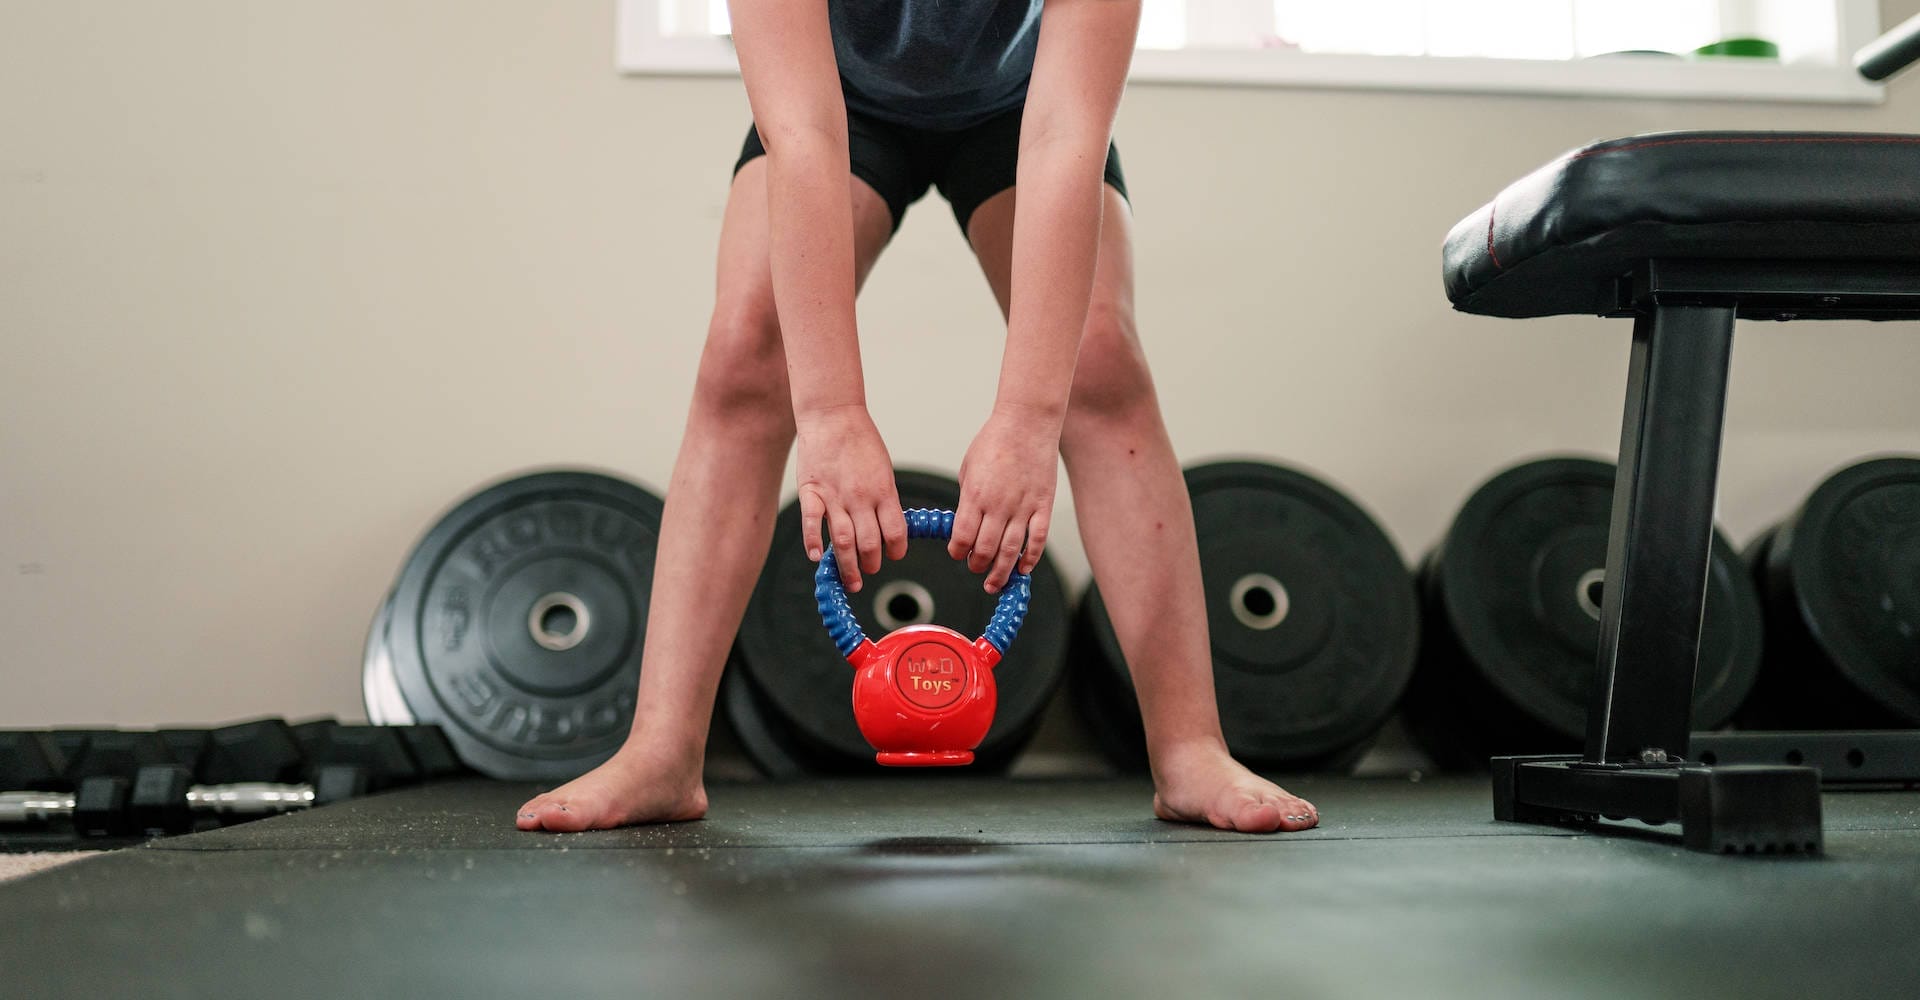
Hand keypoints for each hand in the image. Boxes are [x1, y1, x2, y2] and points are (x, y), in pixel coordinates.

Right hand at [794, 405, 907, 592]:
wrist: (833, 414)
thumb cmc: (860, 440)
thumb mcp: (883, 469)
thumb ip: (884, 498)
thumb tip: (887, 525)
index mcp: (883, 491)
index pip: (895, 532)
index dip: (895, 550)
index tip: (892, 555)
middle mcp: (861, 497)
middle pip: (870, 543)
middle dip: (871, 564)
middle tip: (869, 571)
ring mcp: (835, 495)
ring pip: (844, 540)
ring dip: (848, 566)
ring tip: (851, 580)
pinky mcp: (812, 491)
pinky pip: (813, 522)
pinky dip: (813, 542)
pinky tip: (816, 557)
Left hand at [949, 406, 1059, 592]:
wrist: (1027, 422)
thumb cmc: (995, 441)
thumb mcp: (968, 468)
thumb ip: (967, 498)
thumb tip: (966, 522)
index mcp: (975, 495)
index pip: (962, 537)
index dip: (958, 552)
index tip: (958, 555)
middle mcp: (998, 505)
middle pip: (985, 549)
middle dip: (978, 566)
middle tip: (976, 570)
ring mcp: (1023, 507)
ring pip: (1011, 551)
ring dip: (1001, 572)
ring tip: (995, 583)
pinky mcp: (1043, 505)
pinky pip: (1037, 540)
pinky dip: (1030, 558)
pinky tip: (1023, 569)